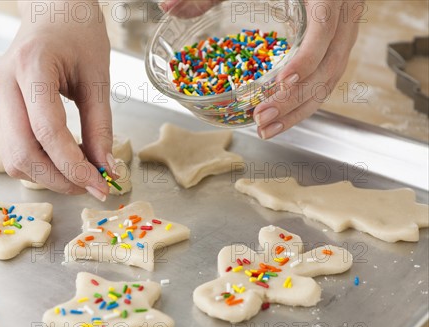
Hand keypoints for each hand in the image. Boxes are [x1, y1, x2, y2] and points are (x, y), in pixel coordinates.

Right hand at [0, 1, 112, 200]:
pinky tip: (65, 159)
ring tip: (81, 171)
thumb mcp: (98, 75)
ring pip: (12, 158)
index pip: (48, 131)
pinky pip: (13, 150)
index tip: (101, 185)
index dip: (75, 166)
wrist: (51, 11)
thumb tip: (106, 168)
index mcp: (31, 66)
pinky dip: (40, 164)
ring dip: (48, 176)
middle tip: (91, 185)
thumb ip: (101, 125)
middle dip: (58, 180)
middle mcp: (4, 84)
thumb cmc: (77, 32)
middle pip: (21, 153)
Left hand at [160, 0, 360, 138]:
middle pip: (329, 65)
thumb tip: (168, 5)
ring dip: (299, 109)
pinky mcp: (336, 46)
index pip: (324, 29)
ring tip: (266, 129)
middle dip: (295, 98)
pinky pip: (327, 78)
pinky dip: (304, 101)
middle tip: (262, 118)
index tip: (282, 82)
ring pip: (331, 79)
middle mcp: (342, 15)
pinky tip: (280, 118)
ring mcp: (343, 33)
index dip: (306, 58)